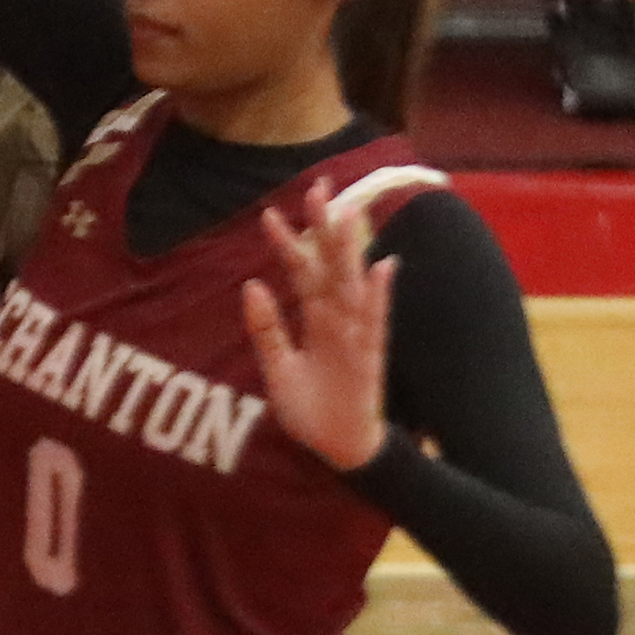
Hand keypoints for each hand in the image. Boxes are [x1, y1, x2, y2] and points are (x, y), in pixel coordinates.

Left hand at [242, 179, 392, 477]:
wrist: (337, 446)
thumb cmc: (311, 406)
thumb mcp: (277, 368)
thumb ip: (266, 329)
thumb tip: (251, 285)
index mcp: (314, 319)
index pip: (299, 273)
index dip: (288, 244)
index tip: (270, 214)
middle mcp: (337, 319)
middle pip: (329, 266)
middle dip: (324, 229)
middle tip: (317, 188)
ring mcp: (355, 335)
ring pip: (351, 285)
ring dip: (350, 251)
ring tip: (346, 214)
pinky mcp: (369, 358)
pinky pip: (375, 324)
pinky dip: (379, 298)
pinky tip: (383, 268)